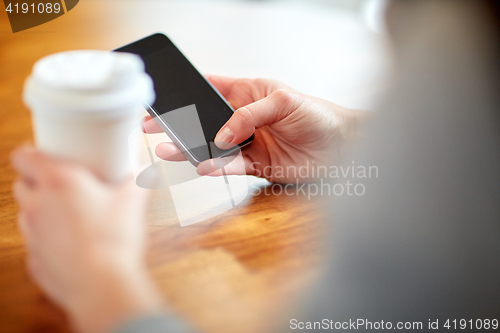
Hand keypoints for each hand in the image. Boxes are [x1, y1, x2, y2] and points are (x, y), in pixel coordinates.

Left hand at [11, 146, 163, 332]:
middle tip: (62, 184)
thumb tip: (145, 172)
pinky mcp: (35, 260)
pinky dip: (48, 239)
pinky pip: (36, 243)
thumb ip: (139, 181)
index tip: (42, 154)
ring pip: (26, 214)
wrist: (102, 285)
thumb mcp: (134, 201)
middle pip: (21, 184)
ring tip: (67, 214)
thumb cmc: (114, 239)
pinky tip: (71, 243)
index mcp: (58, 183)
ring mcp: (32, 235)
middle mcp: (37, 206)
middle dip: (36, 181)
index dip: (30, 153)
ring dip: (41, 210)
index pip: (24, 157)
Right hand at [145, 76, 361, 182]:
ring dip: (191, 148)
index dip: (189, 91)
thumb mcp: (284, 102)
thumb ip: (250, 114)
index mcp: (248, 94)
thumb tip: (223, 134)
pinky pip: (230, 167)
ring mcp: (248, 144)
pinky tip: (203, 165)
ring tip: (168, 150)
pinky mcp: (255, 166)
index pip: (212, 89)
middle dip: (181, 124)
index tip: (166, 96)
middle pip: (205, 120)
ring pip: (212, 146)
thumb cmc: (319, 115)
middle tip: (155, 127)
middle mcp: (244, 119)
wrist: (342, 149)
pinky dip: (216, 167)